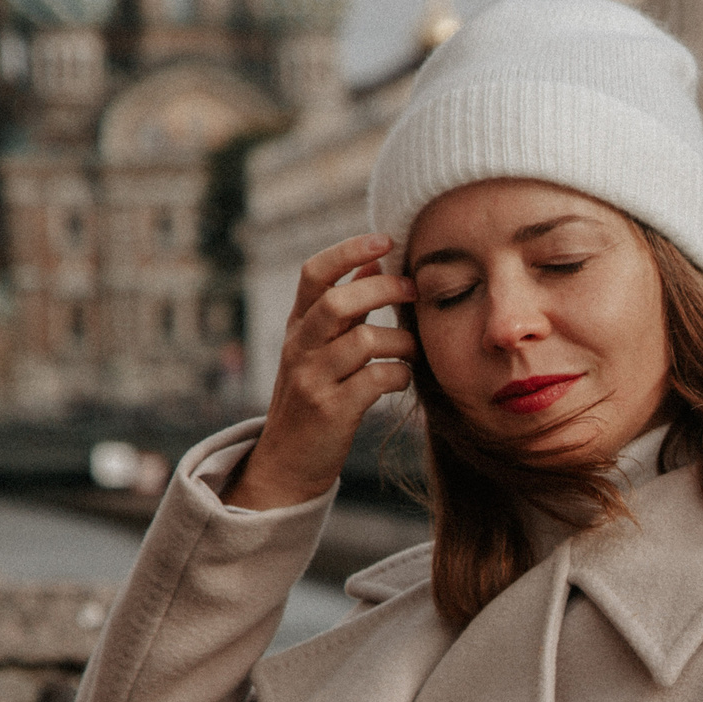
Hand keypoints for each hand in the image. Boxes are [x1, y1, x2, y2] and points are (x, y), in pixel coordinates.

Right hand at [229, 233, 417, 509]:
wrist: (288, 462)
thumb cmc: (316, 397)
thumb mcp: (321, 348)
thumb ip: (346, 309)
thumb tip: (375, 263)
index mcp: (298, 325)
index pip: (314, 273)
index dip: (349, 251)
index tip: (386, 240)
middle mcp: (300, 347)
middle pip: (339, 302)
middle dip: (383, 289)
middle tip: (414, 289)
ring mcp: (313, 379)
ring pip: (364, 341)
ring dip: (401, 341)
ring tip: (412, 351)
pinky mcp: (332, 411)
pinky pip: (378, 379)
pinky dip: (400, 375)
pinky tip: (401, 380)